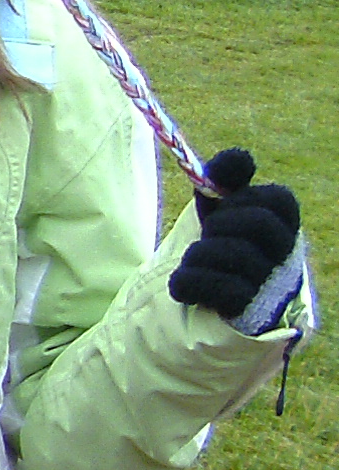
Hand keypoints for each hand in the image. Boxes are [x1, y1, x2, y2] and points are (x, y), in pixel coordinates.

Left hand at [169, 148, 302, 323]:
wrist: (204, 303)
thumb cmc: (220, 247)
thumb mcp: (219, 210)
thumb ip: (225, 181)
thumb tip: (240, 156)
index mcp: (284, 227)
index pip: (280, 199)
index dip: (243, 198)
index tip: (221, 206)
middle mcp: (287, 256)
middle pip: (259, 223)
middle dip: (220, 224)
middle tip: (207, 234)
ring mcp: (271, 286)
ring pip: (234, 253)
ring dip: (198, 254)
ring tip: (193, 261)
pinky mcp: (250, 312)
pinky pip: (218, 287)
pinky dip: (188, 282)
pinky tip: (183, 285)